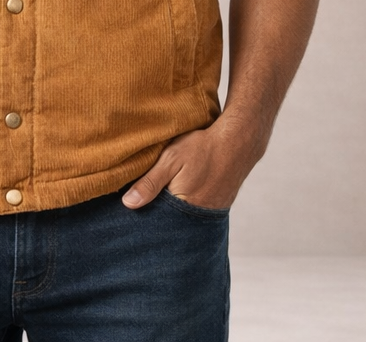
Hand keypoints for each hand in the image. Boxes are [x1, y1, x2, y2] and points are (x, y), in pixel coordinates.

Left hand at [121, 119, 260, 209]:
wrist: (237, 142)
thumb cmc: (202, 148)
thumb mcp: (171, 159)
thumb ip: (150, 182)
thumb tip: (128, 204)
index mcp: (182, 207)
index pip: (156, 221)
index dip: (143, 214)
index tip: (129, 213)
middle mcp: (197, 217)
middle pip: (169, 222)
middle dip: (156, 216)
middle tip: (142, 208)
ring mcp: (209, 214)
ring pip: (182, 218)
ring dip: (171, 211)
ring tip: (162, 199)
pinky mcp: (217, 207)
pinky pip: (195, 213)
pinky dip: (185, 207)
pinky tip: (180, 195)